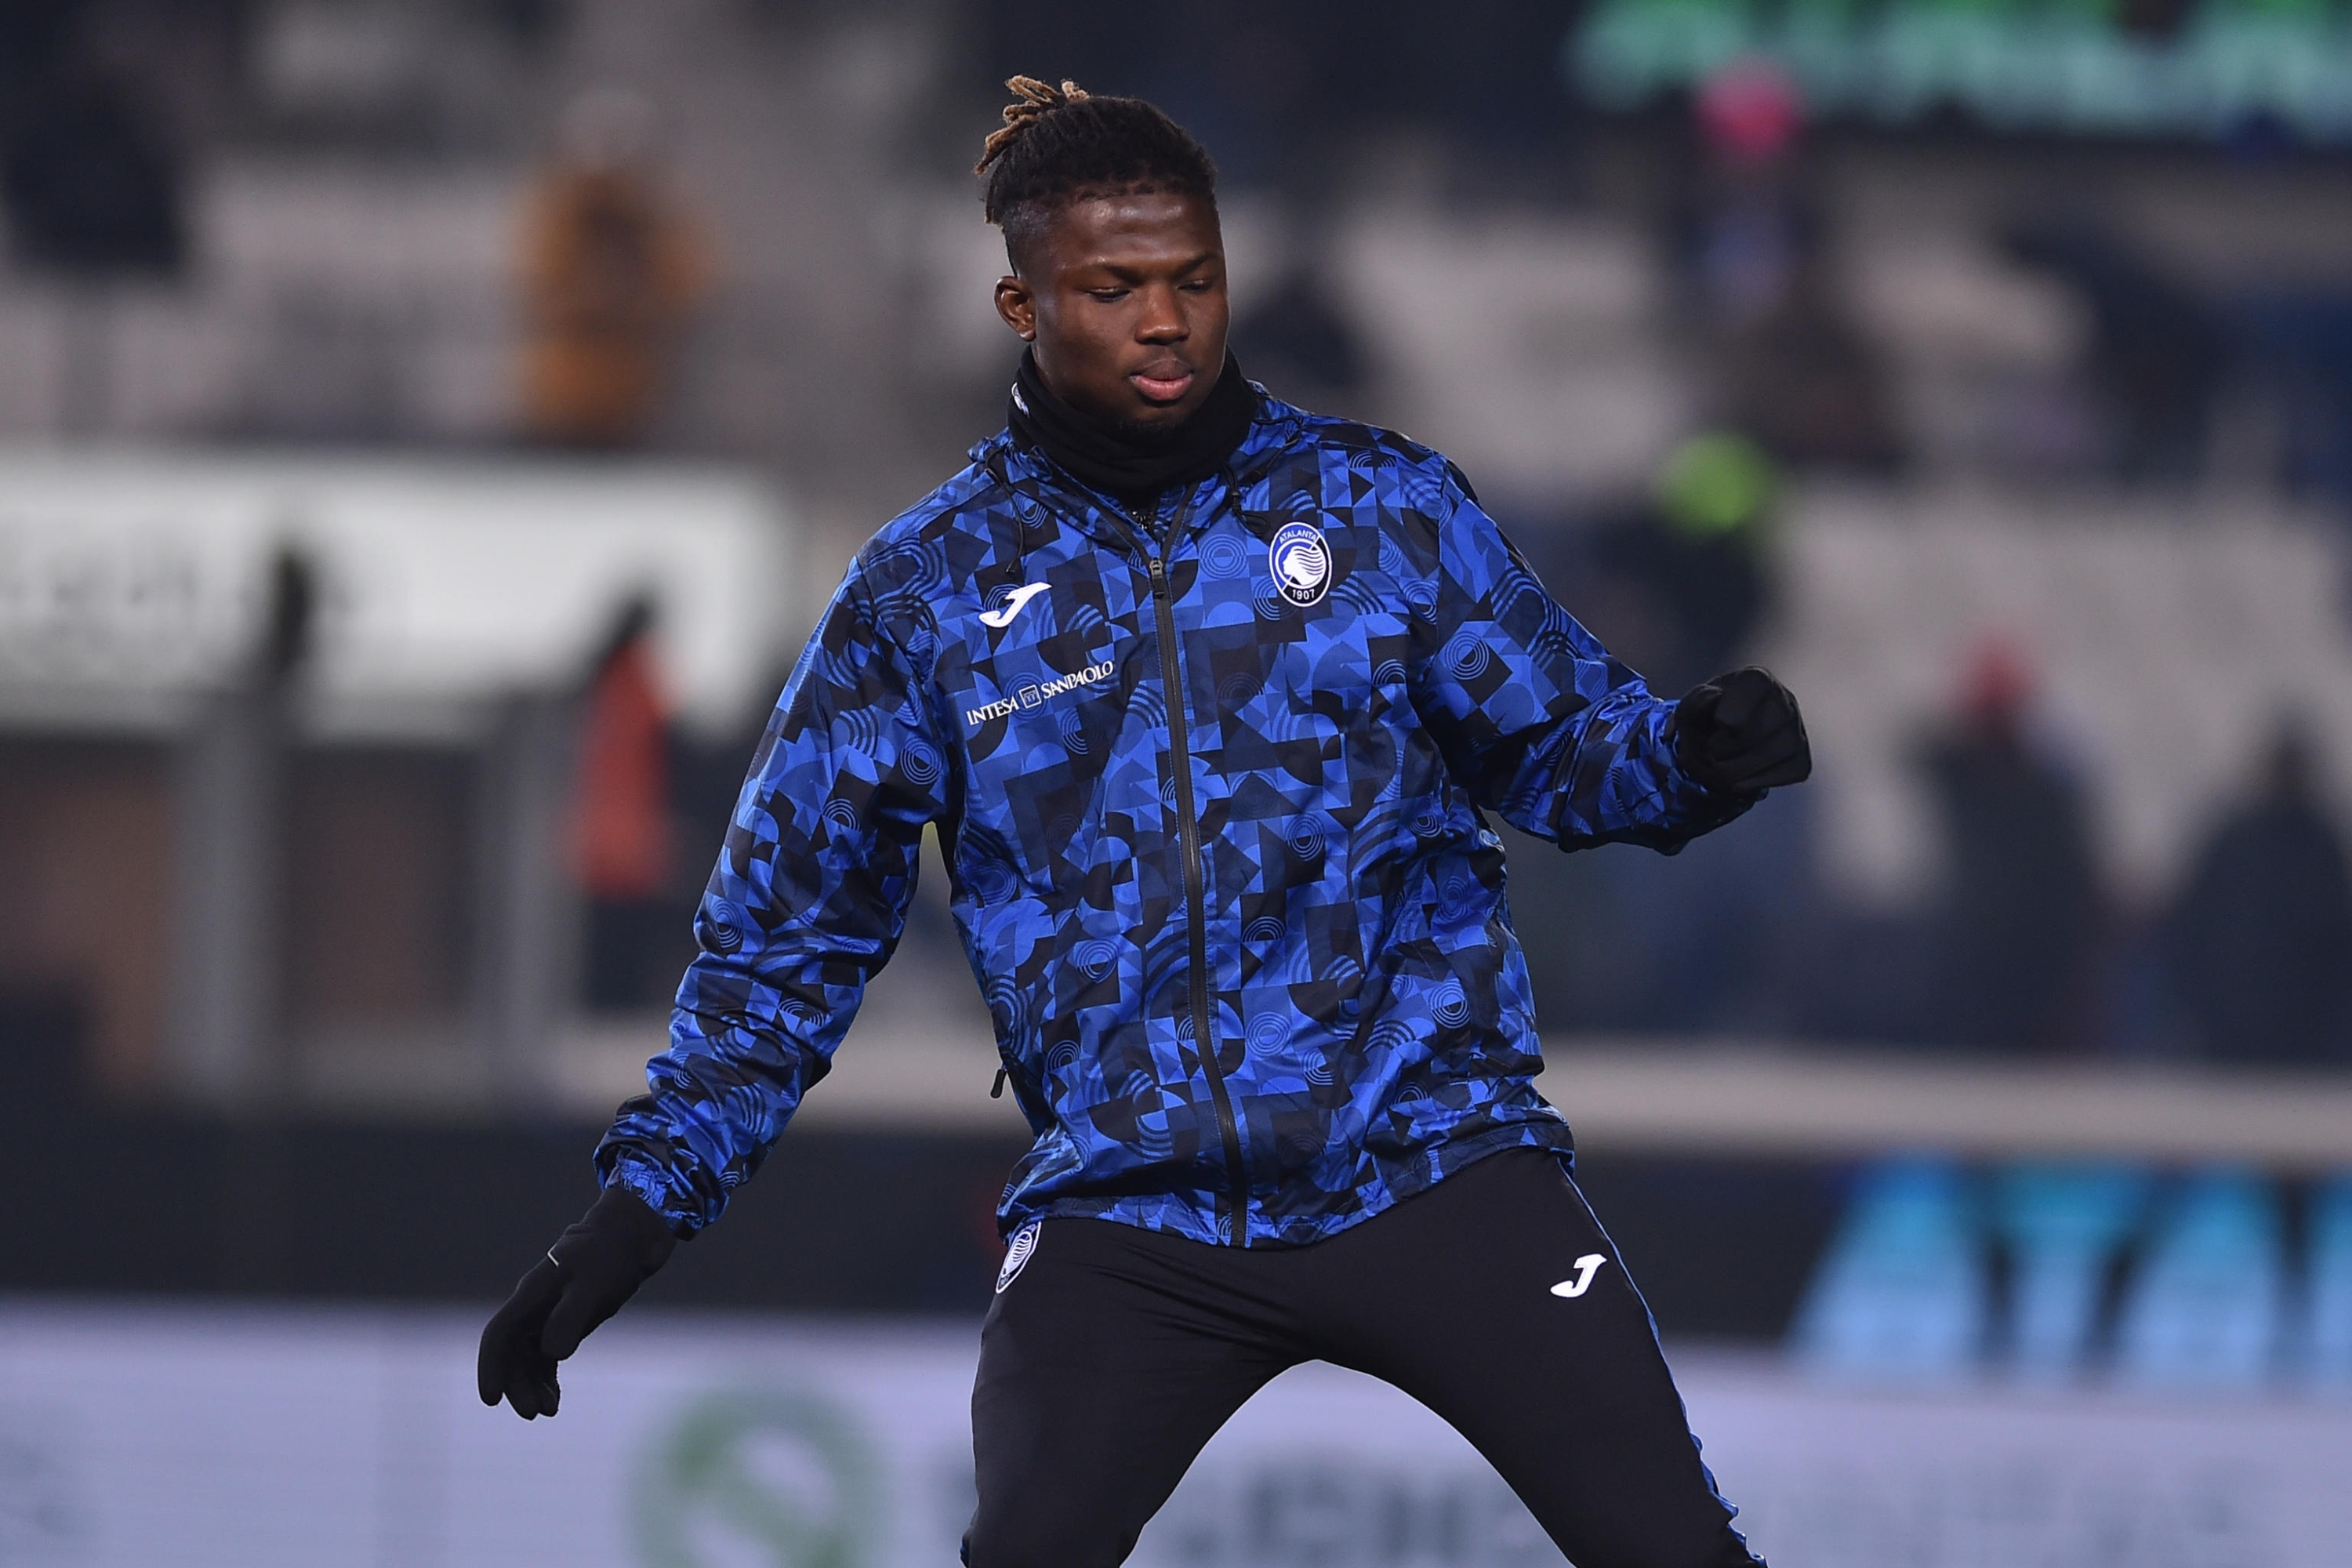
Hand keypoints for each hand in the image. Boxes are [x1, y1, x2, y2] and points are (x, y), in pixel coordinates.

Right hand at [478, 1183, 677, 1418]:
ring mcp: (547, 1314)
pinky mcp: (564, 1321)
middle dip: (517, 1384)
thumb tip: (551, 1354)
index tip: (491, 1399)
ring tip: (547, 1412)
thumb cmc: (611, 1256)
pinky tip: (555, 1399)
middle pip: (512, 1351)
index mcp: (532, 1294)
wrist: (632, 1237)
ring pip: (528, 1357)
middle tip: (532, 1413)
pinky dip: (548, 1378)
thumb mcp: (594, 1286)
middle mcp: (533, 1306)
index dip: (490, 1366)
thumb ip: (570, 1317)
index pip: (500, 1334)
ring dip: (532, 1385)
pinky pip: (546, 1355)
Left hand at [1672, 667, 1810, 794]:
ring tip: (1721, 763)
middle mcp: (1784, 701)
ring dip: (1735, 769)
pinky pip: (1784, 775)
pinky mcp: (1801, 760)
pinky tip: (1741, 775)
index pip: (1755, 685)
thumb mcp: (1691, 707)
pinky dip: (1754, 781)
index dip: (1732, 710)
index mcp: (1756, 679)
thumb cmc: (1706, 720)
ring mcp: (1796, 731)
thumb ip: (1698, 701)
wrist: (1719, 745)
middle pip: (1759, 728)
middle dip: (1725, 747)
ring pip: (1771, 755)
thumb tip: (1715, 698)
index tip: (1719, 723)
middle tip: (1712, 749)